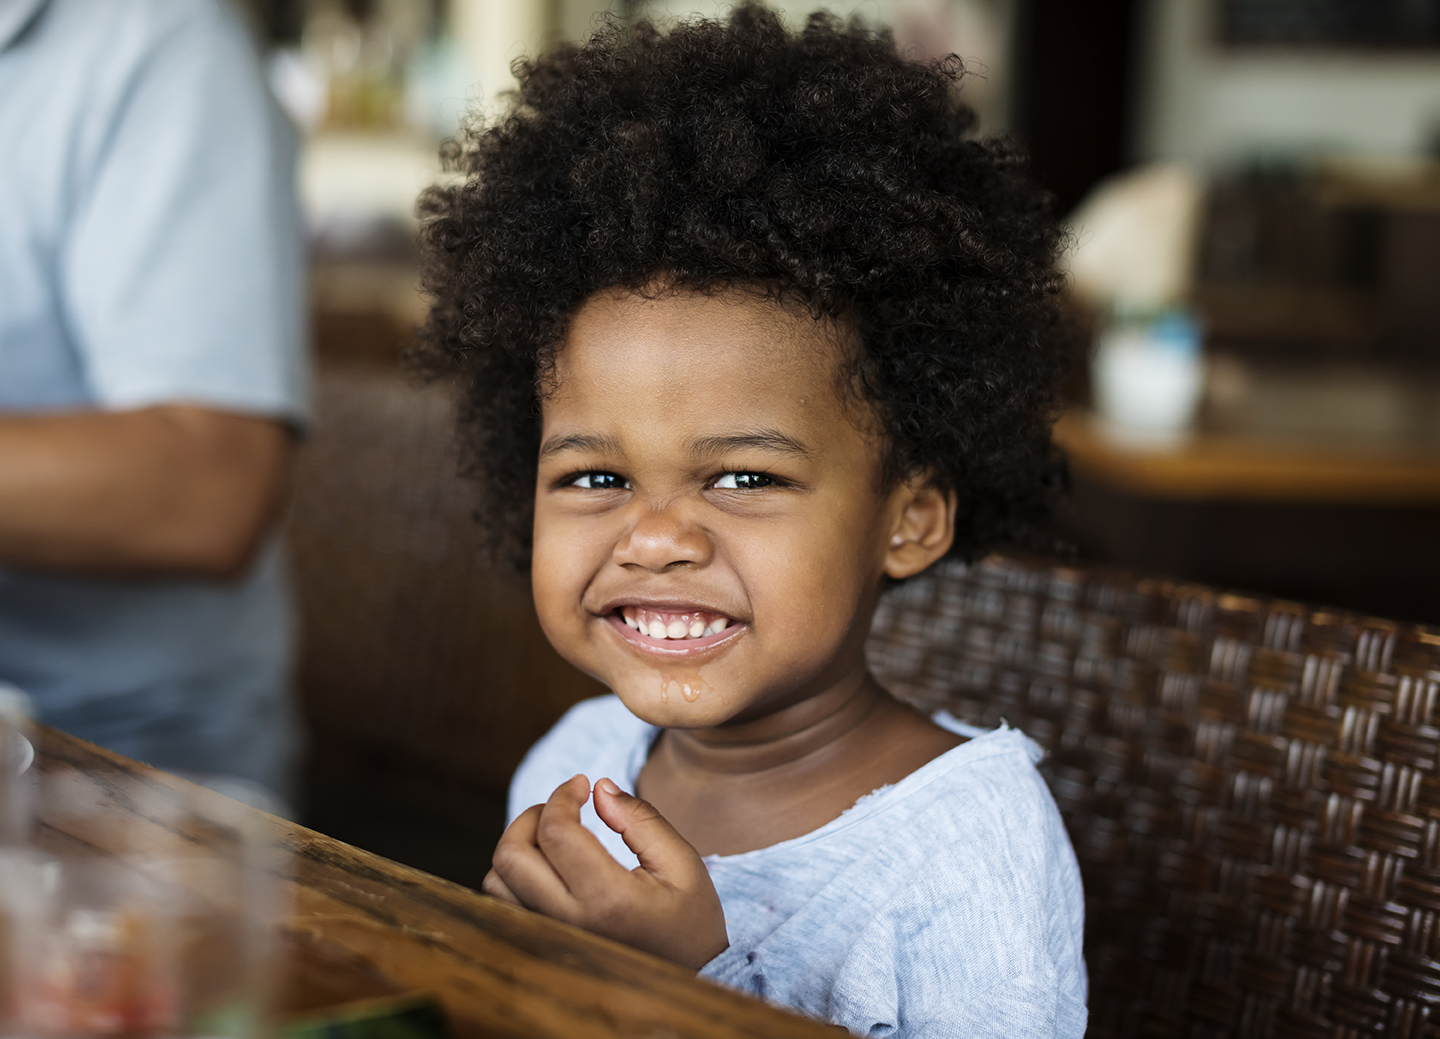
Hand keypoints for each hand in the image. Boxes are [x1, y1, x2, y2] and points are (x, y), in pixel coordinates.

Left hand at [483, 774, 727, 970]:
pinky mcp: (543, 948)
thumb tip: (599, 787)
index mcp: (609, 900)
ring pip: (497, 881)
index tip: (583, 784)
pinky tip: (550, 866)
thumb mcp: (681, 862)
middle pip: (511, 856)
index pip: (556, 832)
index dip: (563, 795)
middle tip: (564, 806)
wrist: (691, 978)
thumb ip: (640, 819)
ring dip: (520, 845)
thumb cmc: (689, 919)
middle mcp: (570, 924)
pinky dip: (516, 875)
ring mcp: (551, 941)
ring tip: (557, 835)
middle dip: (532, 815)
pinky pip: (504, 905)